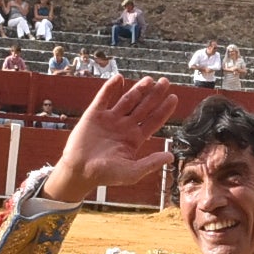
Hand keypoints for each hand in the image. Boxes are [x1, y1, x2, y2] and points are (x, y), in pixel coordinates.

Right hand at [46, 75, 178, 203]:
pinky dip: (110, 87)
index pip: (153, 120)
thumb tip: (171, 157)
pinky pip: (104, 97)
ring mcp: (109, 119)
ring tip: (149, 80)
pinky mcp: (94, 115)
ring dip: (138, 89)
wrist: (79, 172)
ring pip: (127, 99)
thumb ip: (151, 163)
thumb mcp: (132, 172)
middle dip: (154, 94)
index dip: (164, 109)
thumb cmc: (105, 175)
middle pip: (143, 106)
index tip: (174, 97)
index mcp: (134, 138)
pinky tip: (119, 78)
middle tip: (165, 82)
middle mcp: (124, 126)